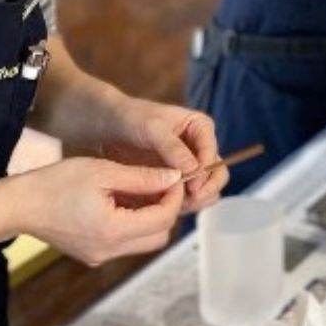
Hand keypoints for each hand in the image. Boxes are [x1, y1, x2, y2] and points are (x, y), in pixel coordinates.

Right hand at [15, 158, 184, 265]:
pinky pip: (126, 243)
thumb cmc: (53, 184)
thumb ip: (142, 177)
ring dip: (149, 218)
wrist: (17, 206)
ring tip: (139, 191)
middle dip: (166, 210)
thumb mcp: (102, 171)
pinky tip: (121, 202)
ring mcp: (101, 257)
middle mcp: (110, 251)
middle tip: (160, 185)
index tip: (174, 178)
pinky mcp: (93, 255)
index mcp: (114, 231)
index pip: (164, 219)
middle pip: (160, 236)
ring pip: (144, 242)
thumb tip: (174, 178)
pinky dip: (132, 224)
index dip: (174, 196)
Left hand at [100, 95, 227, 211]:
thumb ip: (173, 148)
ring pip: (206, 189)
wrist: (109, 126)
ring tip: (177, 205)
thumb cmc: (131, 118)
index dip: (205, 173)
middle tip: (190, 200)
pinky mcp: (178, 180)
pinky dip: (183, 204)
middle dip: (206, 189)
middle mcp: (200, 148)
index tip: (193, 187)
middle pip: (217, 174)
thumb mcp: (152, 128)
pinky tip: (168, 207)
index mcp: (200, 128)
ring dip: (196, 200)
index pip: (212, 154)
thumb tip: (194, 169)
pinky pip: (188, 197)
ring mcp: (190, 166)